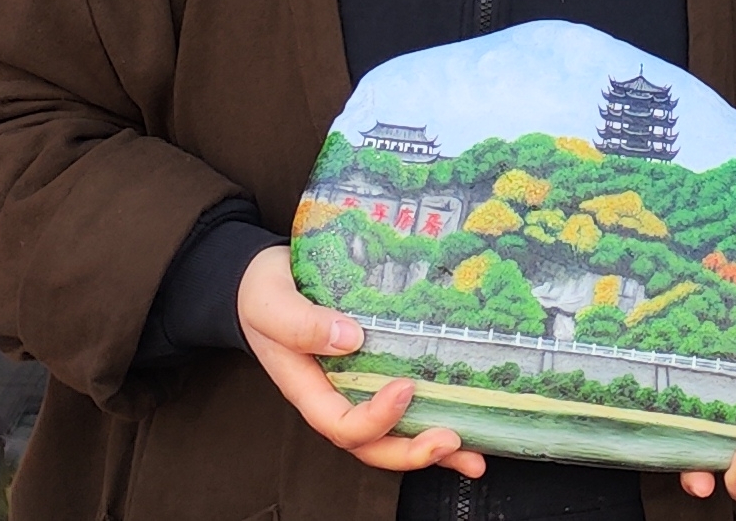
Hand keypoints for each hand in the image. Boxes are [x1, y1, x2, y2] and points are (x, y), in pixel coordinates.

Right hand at [237, 245, 487, 477]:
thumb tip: (348, 337)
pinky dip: (437, 418)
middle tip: (450, 441)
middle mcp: (336, 397)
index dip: (375, 419)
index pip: (340, 424)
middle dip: (412, 451)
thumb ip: (301, 324)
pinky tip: (469, 426)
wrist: (266, 280)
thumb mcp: (272, 304)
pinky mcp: (377, 372)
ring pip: (394, 434)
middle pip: (372, 445)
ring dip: (434, 449)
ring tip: (472, 455)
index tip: (405, 389)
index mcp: (308, 389)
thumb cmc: (263, 295)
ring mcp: (359, 389)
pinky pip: (406, 407)